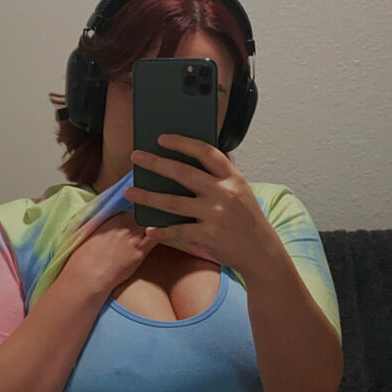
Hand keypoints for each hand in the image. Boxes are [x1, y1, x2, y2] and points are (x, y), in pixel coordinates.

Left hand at [123, 133, 278, 278]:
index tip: (162, 138)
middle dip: (156, 163)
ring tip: (130, 192)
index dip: (182, 143)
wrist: (261, 252)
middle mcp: (224, 193)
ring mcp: (215, 215)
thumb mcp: (241, 192)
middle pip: (184, 173)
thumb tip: (188, 163)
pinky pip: (178, 230)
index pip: (206, 152)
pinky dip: (162, 231)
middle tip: (136, 157)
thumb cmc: (247, 220)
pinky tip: (149, 229)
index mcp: (232, 178)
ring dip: (148, 196)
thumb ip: (220, 178)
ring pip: (173, 202)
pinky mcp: (209, 236)